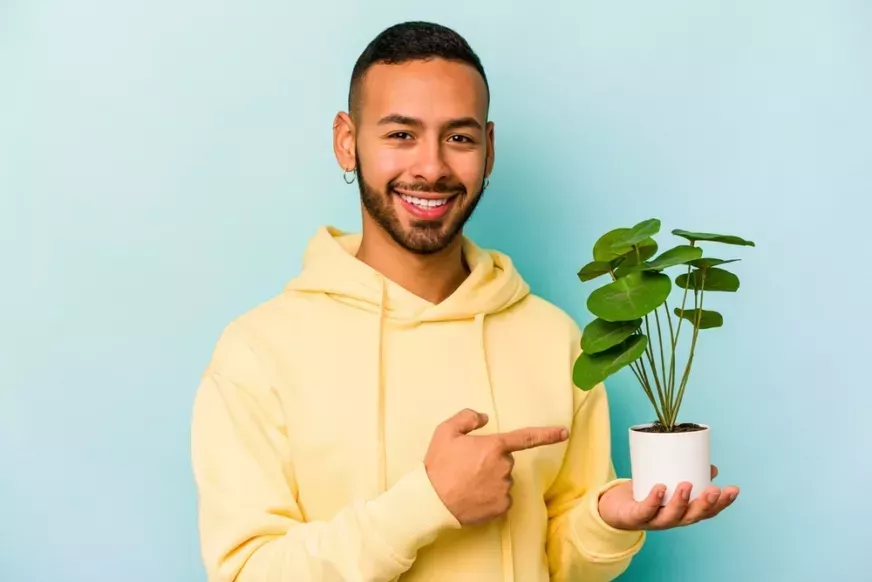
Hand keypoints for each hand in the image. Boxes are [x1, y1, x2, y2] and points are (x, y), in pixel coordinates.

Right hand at [424, 408, 568, 525]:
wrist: (432, 502)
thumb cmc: (438, 466)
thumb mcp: (445, 432)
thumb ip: (466, 418)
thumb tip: (484, 418)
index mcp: (494, 446)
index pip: (526, 437)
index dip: (548, 434)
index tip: (565, 432)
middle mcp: (504, 467)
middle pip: (505, 461)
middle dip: (491, 461)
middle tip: (468, 467)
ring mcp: (504, 488)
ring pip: (503, 480)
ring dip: (490, 480)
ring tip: (467, 484)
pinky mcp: (501, 507)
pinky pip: (501, 498)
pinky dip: (491, 497)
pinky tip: (473, 496)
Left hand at [598, 465, 738, 530]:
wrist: (614, 508)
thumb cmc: (645, 493)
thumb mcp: (669, 483)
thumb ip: (689, 475)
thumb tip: (711, 466)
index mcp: (683, 512)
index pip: (707, 512)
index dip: (722, 503)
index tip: (734, 489)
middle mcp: (671, 519)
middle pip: (692, 516)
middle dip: (705, 504)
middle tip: (715, 490)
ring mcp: (653, 520)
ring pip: (671, 516)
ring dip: (681, 502)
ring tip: (686, 485)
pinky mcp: (635, 516)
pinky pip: (645, 510)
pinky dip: (653, 500)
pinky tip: (659, 488)